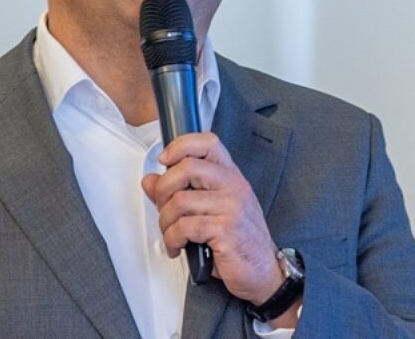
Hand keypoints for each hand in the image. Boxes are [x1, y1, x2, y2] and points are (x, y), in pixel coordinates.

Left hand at [142, 132, 296, 323]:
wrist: (264, 271)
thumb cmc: (239, 241)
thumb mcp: (211, 210)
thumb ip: (179, 192)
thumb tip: (150, 180)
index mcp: (230, 176)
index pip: (208, 142)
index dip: (180, 146)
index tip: (164, 160)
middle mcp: (233, 186)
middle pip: (187, 167)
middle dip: (163, 189)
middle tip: (163, 207)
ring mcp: (231, 206)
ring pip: (179, 200)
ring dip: (165, 222)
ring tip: (171, 234)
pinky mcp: (226, 230)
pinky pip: (184, 227)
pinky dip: (172, 240)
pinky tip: (178, 247)